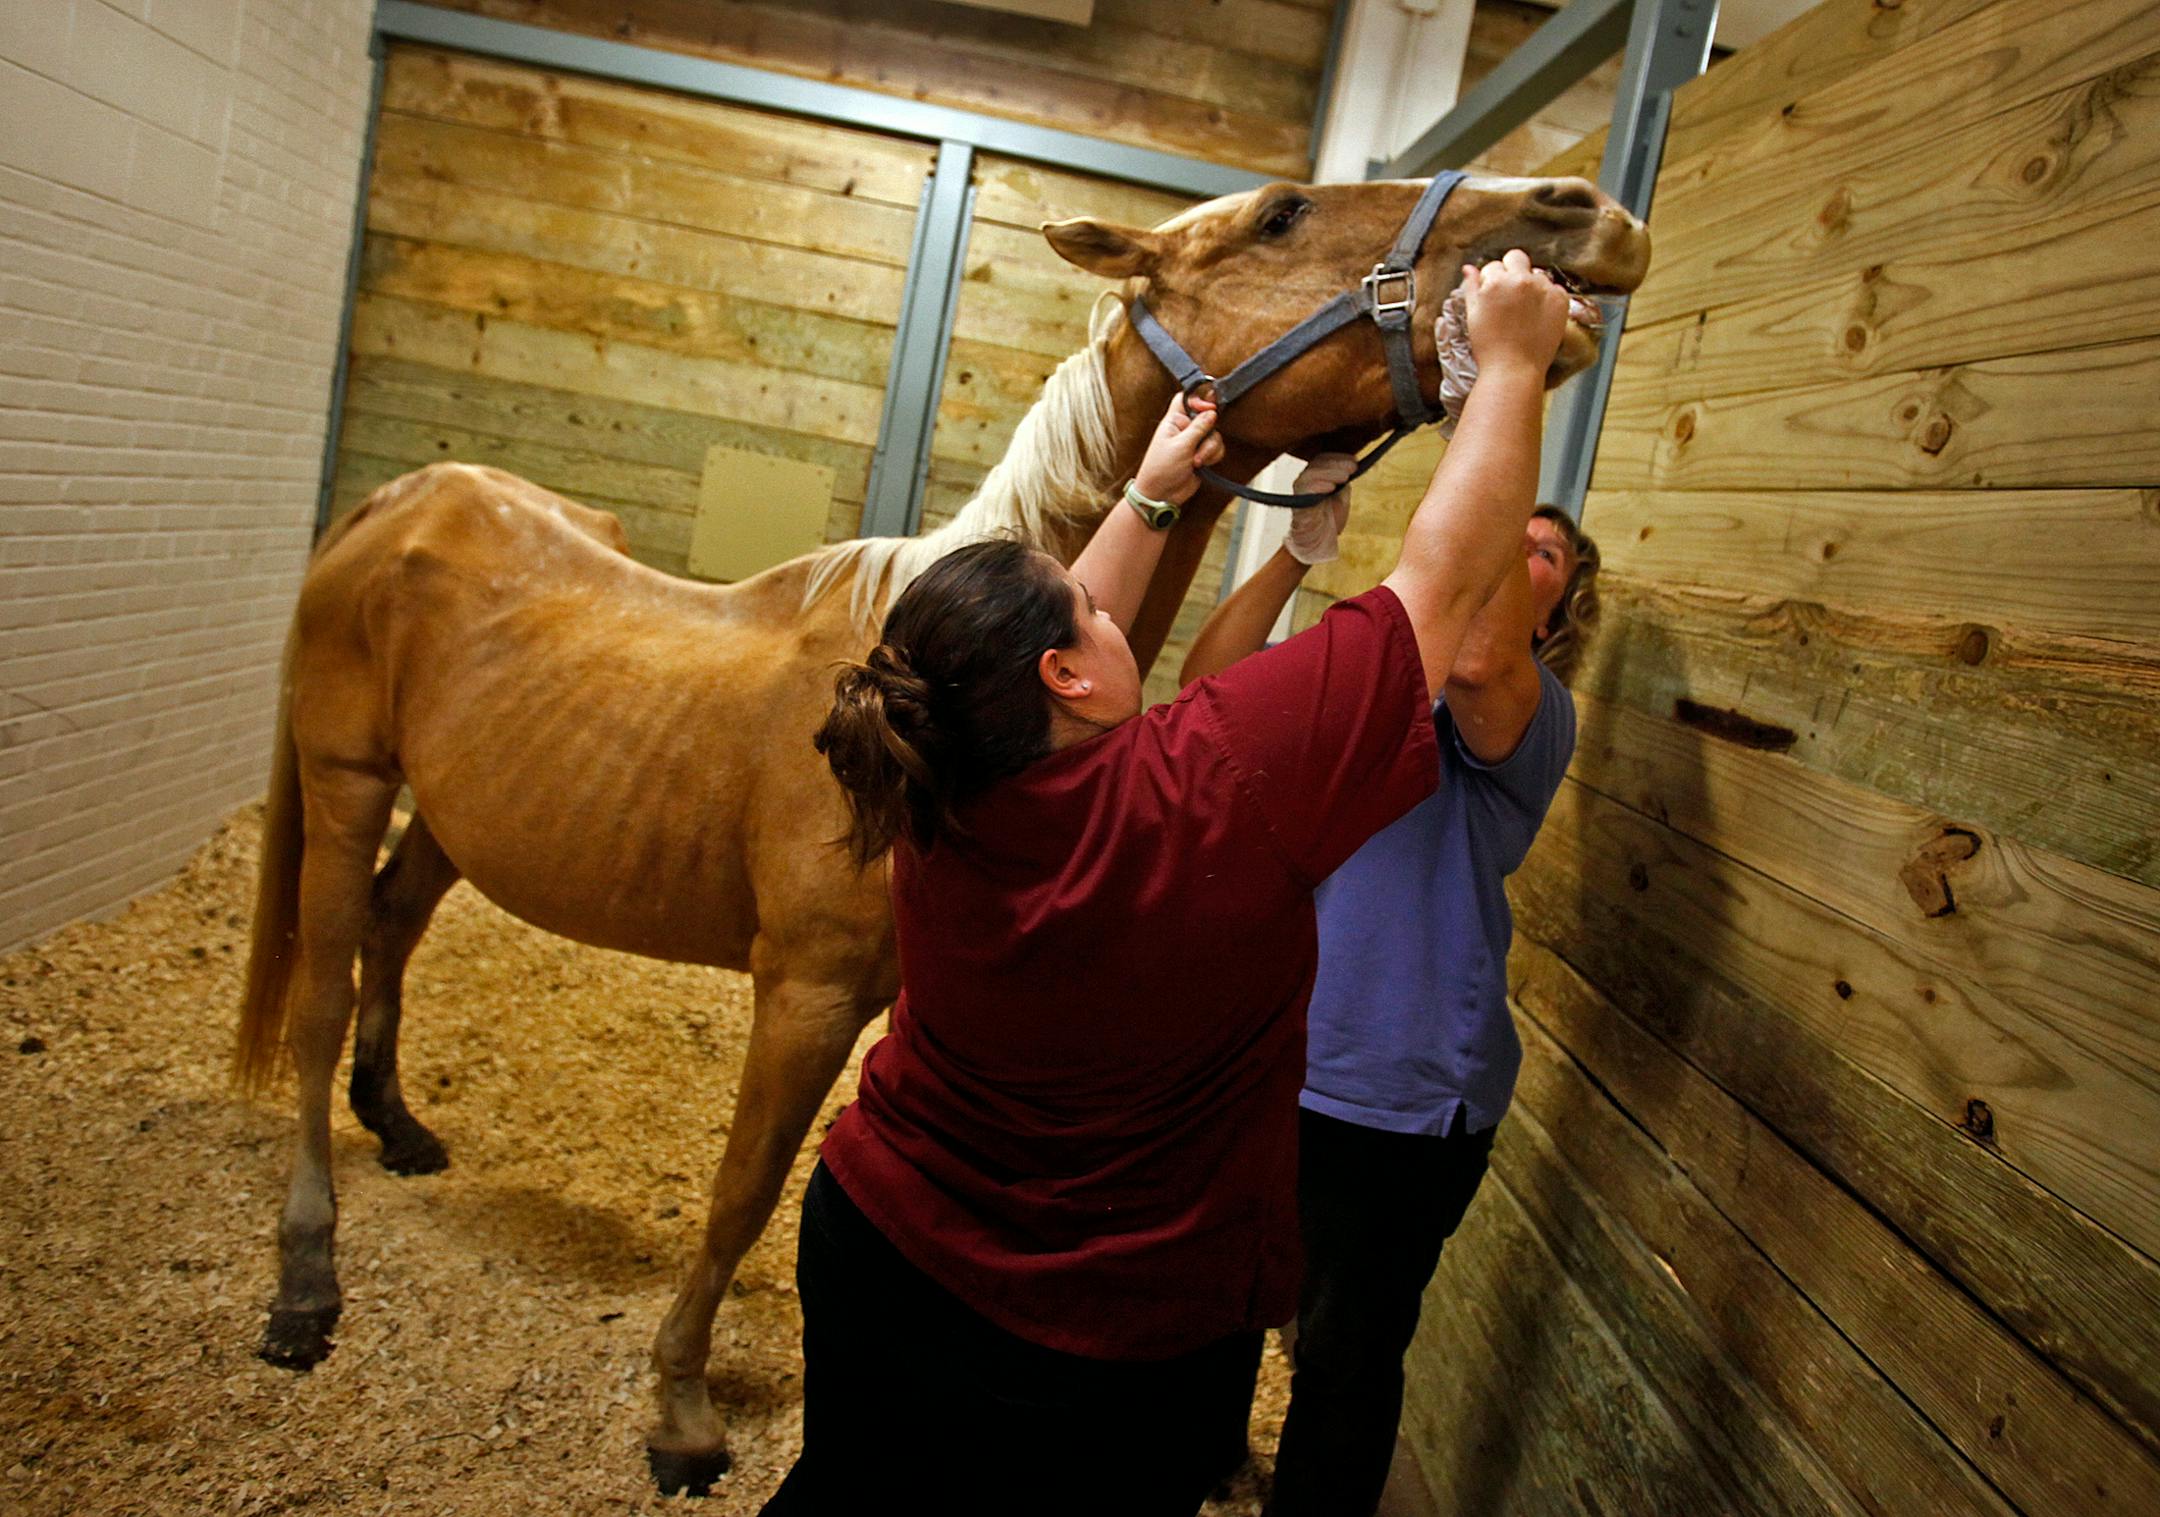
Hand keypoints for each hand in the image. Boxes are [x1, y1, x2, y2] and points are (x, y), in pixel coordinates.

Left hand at [1134, 393, 1224, 504]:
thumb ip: (1198, 427)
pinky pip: (1216, 449)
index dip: (1199, 399)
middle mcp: (1184, 429)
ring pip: (1214, 435)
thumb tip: (1212, 411)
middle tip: (1199, 443)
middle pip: (1207, 417)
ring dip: (1209, 449)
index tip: (1209, 408)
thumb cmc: (1161, 469)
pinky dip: (1213, 456)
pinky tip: (1202, 466)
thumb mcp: (1180, 445)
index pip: (1187, 398)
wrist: (1161, 496)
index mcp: (1173, 421)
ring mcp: (1194, 443)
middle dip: (1207, 432)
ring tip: (1196, 461)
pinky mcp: (1202, 456)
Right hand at [1286, 453, 1355, 564]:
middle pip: (1318, 463)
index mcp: (1316, 476)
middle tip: (1353, 468)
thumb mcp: (1342, 495)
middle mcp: (1305, 480)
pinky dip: (1318, 486)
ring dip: (1330, 473)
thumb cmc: (1330, 518)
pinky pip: (1305, 489)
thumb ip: (1344, 481)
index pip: (1324, 459)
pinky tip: (1331, 487)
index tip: (1355, 462)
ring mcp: (1300, 491)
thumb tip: (1352, 466)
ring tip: (1345, 477)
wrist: (1319, 541)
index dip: (1340, 458)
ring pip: (1311, 473)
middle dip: (1337, 464)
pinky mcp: (1298, 503)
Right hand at [1460, 249, 1568, 375]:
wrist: (1514, 369)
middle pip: (1517, 258)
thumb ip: (1472, 287)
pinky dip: (1547, 299)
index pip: (1494, 266)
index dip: (1492, 280)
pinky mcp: (1561, 300)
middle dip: (1512, 270)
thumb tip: (1469, 268)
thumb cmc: (1489, 345)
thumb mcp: (1473, 314)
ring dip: (1531, 286)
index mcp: (1497, 280)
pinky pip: (1554, 289)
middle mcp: (1521, 279)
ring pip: (1536, 274)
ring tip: (1525, 312)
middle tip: (1510, 296)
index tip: (1494, 298)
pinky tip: (1538, 317)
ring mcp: (1544, 288)